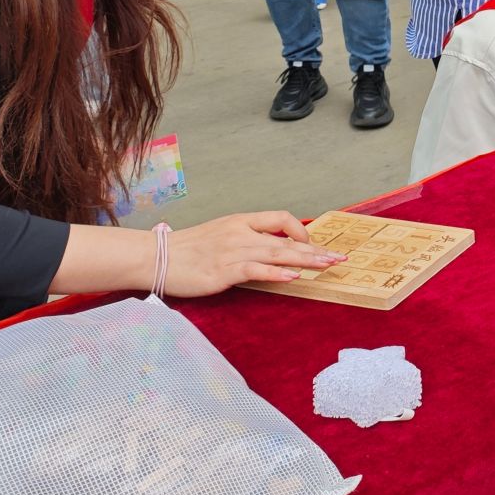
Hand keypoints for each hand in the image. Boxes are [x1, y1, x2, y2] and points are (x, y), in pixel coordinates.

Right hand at [163, 211, 340, 294]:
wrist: (156, 257)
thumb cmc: (187, 249)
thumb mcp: (220, 234)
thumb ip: (244, 239)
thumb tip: (269, 249)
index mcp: (240, 221)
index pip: (280, 217)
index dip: (299, 230)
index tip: (312, 244)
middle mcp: (240, 233)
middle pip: (286, 240)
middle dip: (315, 250)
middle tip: (339, 258)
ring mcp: (232, 251)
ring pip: (277, 254)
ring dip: (306, 261)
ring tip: (327, 267)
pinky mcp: (224, 271)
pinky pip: (257, 271)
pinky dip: (277, 273)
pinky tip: (294, 277)